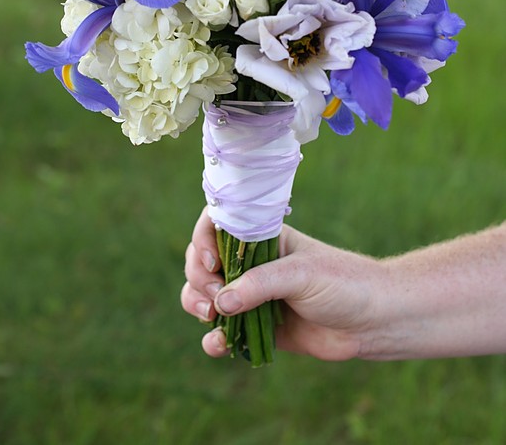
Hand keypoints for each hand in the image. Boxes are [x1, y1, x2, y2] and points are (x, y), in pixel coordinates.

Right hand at [181, 208, 382, 359]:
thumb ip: (260, 285)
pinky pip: (223, 330)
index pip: (216, 226)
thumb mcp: (301, 275)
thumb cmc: (342, 283)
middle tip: (216, 298)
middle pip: (203, 262)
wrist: (373, 321)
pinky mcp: (257, 327)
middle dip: (199, 278)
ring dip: (197, 304)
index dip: (203, 240)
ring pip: (205, 294)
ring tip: (212, 318)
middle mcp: (252, 263)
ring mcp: (252, 295)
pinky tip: (219, 344)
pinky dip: (214, 338)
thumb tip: (220, 303)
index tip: (211, 262)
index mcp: (261, 237)